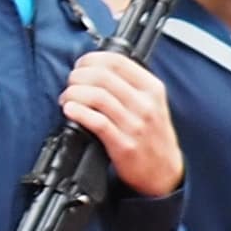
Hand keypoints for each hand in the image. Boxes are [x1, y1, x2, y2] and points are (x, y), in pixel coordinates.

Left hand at [59, 48, 178, 195]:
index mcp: (152, 88)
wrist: (164, 171)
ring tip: (66, 99)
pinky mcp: (123, 144)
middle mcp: (145, 103)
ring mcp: (135, 124)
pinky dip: (78, 113)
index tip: (80, 65)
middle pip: (102, 76)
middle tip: (70, 83)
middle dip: (78, 76)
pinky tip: (69, 111)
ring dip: (73, 94)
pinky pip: (97, 122)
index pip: (117, 61)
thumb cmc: (152, 134)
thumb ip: (129, 85)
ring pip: (97, 96)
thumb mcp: (151, 102)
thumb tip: (94, 69)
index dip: (92, 60)